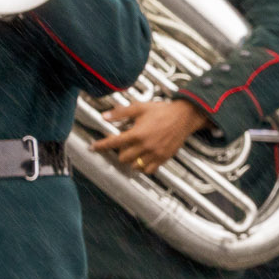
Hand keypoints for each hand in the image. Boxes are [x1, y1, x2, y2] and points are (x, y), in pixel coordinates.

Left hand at [89, 97, 208, 173]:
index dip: (101, 146)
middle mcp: (145, 146)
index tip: (93, 147)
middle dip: (119, 152)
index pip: (113, 143)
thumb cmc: (163, 111)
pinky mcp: (163, 158)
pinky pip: (149, 170)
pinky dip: (143, 167)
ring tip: (132, 153)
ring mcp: (155, 153)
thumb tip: (105, 116)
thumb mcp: (140, 108)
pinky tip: (142, 160)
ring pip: (135, 165)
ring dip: (130, 161)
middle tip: (122, 146)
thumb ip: (121, 113)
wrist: (185, 116)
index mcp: (137, 133)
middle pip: (123, 157)